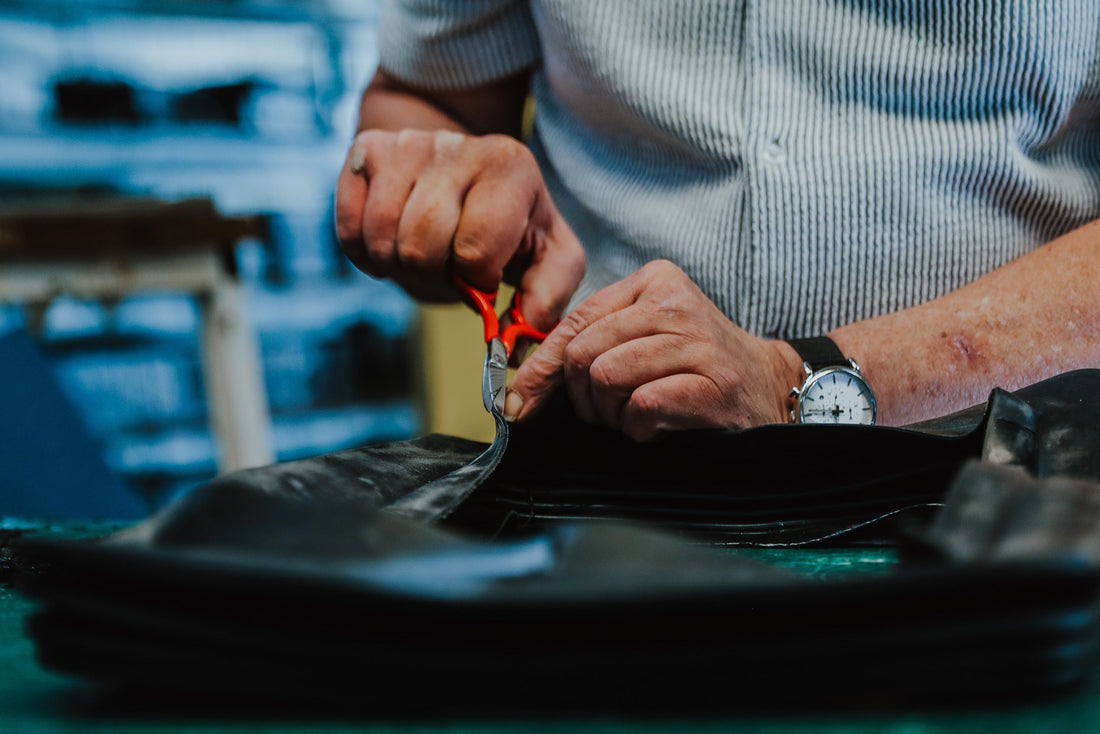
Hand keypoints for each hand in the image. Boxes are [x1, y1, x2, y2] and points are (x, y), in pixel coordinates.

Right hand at [334, 128, 585, 330]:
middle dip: (433, 274)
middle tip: (449, 265)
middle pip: (420, 245)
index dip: (476, 280)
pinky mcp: (367, 149)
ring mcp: (408, 143)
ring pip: (381, 237)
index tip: (484, 274)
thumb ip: (546, 300)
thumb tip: (510, 346)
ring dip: (398, 265)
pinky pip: (350, 228)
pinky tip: (392, 244)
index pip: (475, 249)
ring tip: (423, 253)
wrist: (465, 172)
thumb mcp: (549, 257)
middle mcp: (459, 147)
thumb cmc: (512, 225)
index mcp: (511, 168)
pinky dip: (366, 255)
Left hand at [505, 260, 803, 440]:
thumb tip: (522, 387)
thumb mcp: (644, 338)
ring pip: (607, 378)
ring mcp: (698, 342)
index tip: (520, 402)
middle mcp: (675, 304)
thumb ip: (592, 346)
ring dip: (613, 415)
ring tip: (638, 417)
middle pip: (584, 354)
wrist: (770, 388)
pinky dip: (639, 428)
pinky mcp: (712, 383)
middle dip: (585, 399)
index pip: (576, 322)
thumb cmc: (696, 368)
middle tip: (608, 414)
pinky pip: (641, 406)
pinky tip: (658, 427)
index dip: (541, 369)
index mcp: (654, 281)